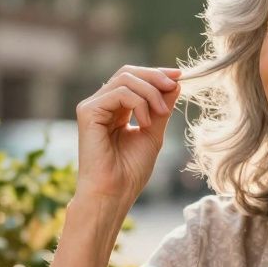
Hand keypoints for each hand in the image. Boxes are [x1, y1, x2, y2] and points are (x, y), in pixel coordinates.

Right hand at [74, 65, 181, 207]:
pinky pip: (119, 93)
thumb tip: (175, 83)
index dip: (156, 74)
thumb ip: (161, 108)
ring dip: (150, 92)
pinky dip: (138, 103)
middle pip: (128, 73)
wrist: (114, 193)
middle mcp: (101, 105)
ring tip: (161, 113)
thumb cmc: (130, 171)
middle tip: (174, 86)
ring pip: (125, 79)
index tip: (179, 77)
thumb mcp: (153, 133)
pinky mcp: (88, 112)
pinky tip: (146, 123)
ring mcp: (92, 107)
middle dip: (155, 76)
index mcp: (115, 110)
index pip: (133, 80)